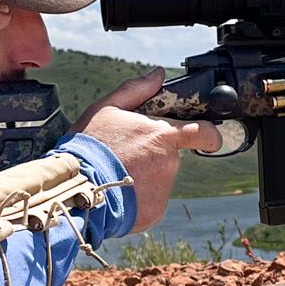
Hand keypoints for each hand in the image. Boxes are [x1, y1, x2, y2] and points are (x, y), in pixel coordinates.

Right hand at [72, 69, 220, 233]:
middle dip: (153, 156)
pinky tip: (117, 191)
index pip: (203, 132)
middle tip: (125, 156)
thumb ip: (137, 89)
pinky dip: (138, 198)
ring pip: (159, 179)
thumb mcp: (106, 108)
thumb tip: (158, 74)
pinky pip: (151, 201)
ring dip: (144, 177)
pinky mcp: (154, 211)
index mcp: (162, 135)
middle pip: (170, 157)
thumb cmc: (89, 145)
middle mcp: (169, 163)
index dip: (211, 135)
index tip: (210, 138)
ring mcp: (163, 189)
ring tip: (115, 174)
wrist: (73, 188)